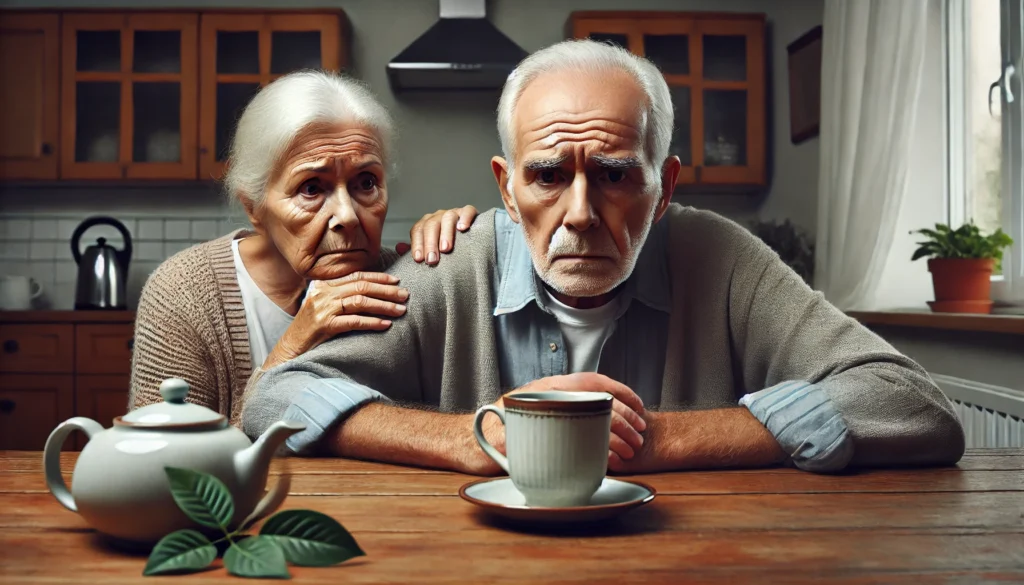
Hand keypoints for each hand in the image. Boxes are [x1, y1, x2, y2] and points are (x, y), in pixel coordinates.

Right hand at [263, 272, 408, 368]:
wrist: (290, 349)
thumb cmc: (311, 330)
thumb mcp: (324, 307)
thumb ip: (341, 296)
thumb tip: (371, 292)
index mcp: (324, 285)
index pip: (356, 276)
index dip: (378, 277)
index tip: (396, 281)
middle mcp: (323, 293)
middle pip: (362, 287)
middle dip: (387, 291)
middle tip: (406, 295)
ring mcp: (323, 309)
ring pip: (360, 302)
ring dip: (384, 305)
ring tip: (401, 310)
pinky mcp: (324, 325)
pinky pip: (354, 321)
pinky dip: (372, 322)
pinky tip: (386, 324)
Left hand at [407, 205, 477, 264]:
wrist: (471, 242)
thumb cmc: (448, 248)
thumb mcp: (431, 249)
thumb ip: (417, 249)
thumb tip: (399, 247)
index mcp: (427, 224)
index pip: (418, 230)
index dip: (417, 244)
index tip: (419, 259)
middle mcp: (438, 217)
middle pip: (431, 225)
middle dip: (430, 243)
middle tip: (432, 260)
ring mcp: (454, 213)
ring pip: (448, 218)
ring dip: (446, 234)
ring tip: (445, 249)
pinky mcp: (469, 212)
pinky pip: (467, 211)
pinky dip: (465, 218)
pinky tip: (463, 229)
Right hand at [490, 373, 647, 470]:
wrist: (468, 443)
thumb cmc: (506, 431)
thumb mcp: (537, 414)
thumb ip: (562, 412)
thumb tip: (603, 418)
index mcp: (549, 387)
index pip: (594, 380)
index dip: (622, 391)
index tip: (640, 408)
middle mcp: (543, 396)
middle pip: (596, 401)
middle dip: (625, 419)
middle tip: (640, 435)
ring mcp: (532, 416)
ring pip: (589, 422)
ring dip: (615, 439)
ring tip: (629, 452)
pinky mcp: (523, 441)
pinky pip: (567, 446)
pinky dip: (594, 455)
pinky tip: (606, 463)